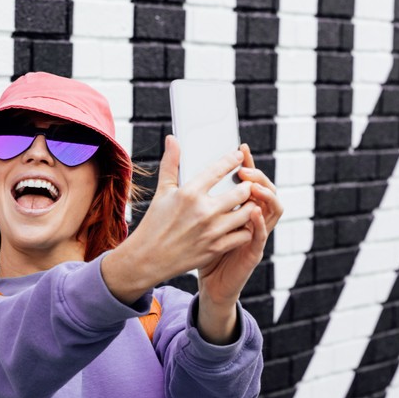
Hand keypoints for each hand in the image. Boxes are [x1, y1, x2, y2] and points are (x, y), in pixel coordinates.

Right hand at [102, 136, 264, 303]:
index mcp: (189, 193)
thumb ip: (170, 164)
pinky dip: (246, 228)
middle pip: (242, 191)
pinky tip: (241, 224)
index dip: (233, 160)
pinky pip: (243, 234)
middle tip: (246, 184)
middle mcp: (203, 211)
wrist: (148, 258)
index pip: (219, 170)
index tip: (239, 156)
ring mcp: (212, 231)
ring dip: (250, 206)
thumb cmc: (154, 223)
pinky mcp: (216, 248)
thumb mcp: (162, 191)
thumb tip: (172, 139)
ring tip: (247, 203)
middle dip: (247, 186)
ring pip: (247, 213)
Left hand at [197, 143, 281, 308]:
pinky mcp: (253, 252)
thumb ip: (196, 195)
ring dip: (266, 195)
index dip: (248, 164)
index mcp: (241, 209)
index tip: (240, 149)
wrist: (208, 282)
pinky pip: (262, 235)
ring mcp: (256, 235)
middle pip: (266, 190)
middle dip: (258, 176)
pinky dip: (261, 223)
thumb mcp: (198, 219)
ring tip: (252, 185)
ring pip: (272, 209)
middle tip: (244, 168)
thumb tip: (185, 168)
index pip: (251, 181)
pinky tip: (253, 211)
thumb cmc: (203, 250)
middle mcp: (253, 219)